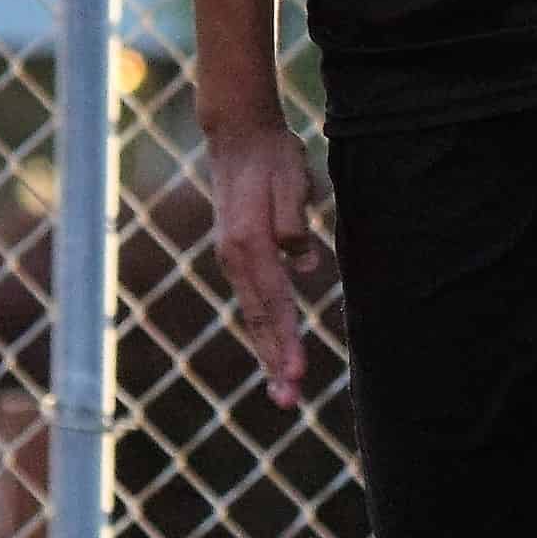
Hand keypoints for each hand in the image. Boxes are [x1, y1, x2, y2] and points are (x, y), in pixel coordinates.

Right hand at [203, 119, 330, 408]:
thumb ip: (293, 222)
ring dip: (269, 351)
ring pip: (255, 314)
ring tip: (284, 387)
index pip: (273, 303)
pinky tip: (276, 350)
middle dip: (274, 362)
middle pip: (259, 319)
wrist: (237, 136)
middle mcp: (235, 258)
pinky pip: (254, 301)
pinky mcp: (238, 255)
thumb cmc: (271, 156)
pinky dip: (265, 329)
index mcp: (249, 244)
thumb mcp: (290, 180)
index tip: (296, 373)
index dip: (285, 341)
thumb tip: (303, 263)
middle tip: (288, 401)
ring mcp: (233, 258)